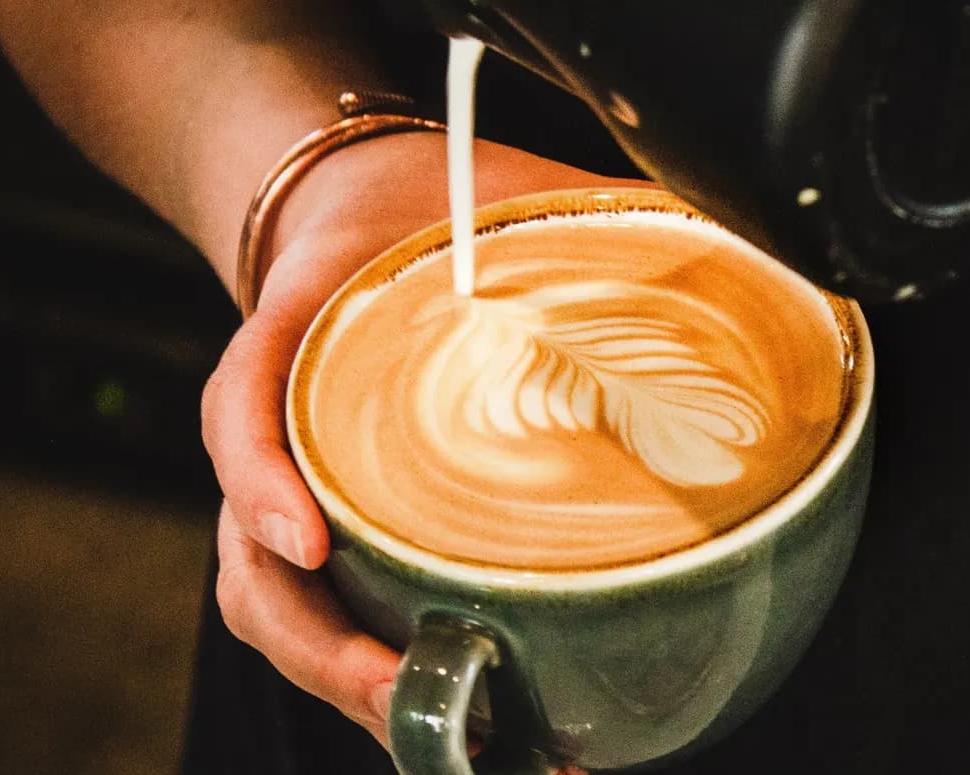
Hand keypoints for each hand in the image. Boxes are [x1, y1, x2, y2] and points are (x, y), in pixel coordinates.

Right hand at [201, 130, 649, 751]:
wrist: (361, 211)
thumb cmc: (424, 210)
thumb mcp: (490, 185)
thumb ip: (583, 208)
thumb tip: (727, 239)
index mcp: (301, 332)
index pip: (242, 405)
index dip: (260, 479)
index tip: (309, 538)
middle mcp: (284, 430)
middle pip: (250, 560)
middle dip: (319, 642)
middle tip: (403, 687)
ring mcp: (299, 490)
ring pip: (277, 610)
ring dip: (346, 685)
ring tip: (461, 738)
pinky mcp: (335, 527)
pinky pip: (328, 612)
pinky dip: (378, 674)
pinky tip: (473, 719)